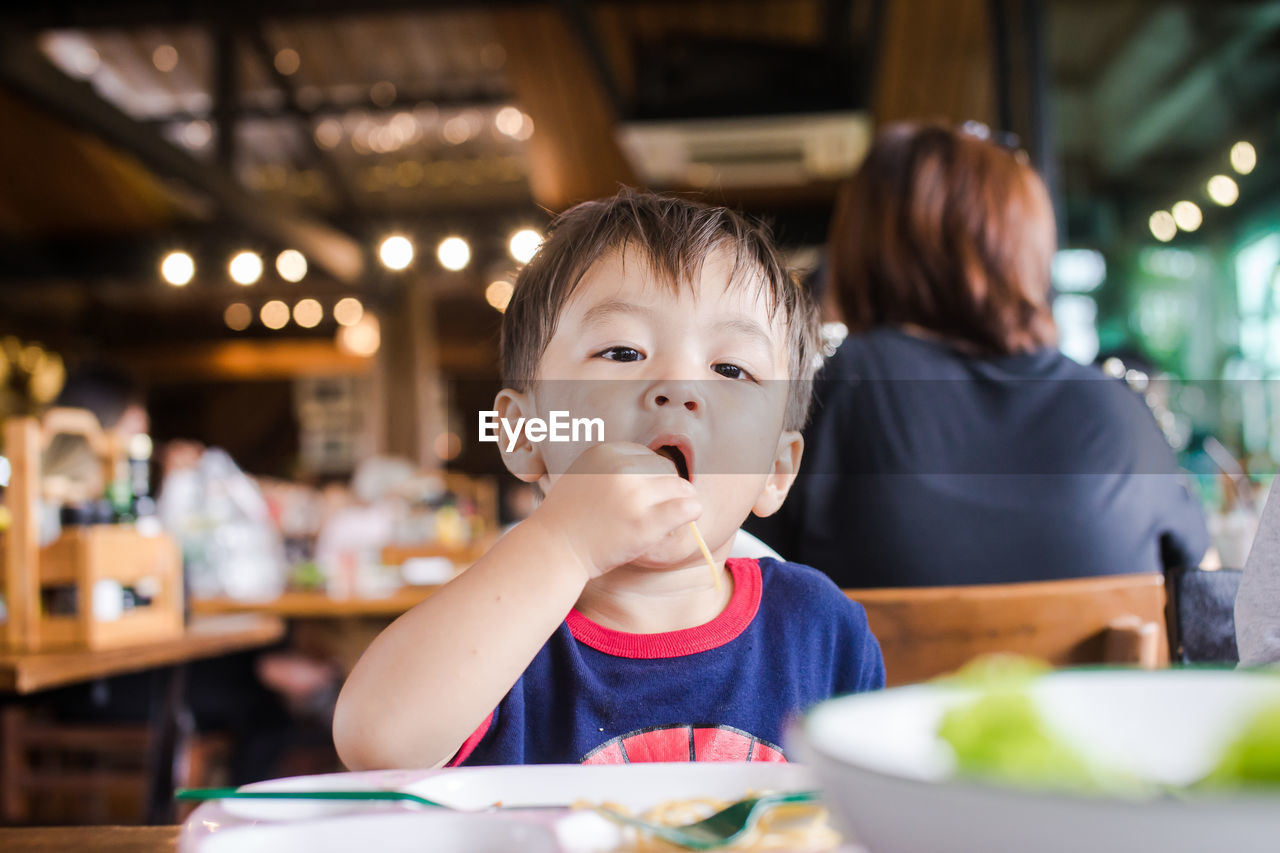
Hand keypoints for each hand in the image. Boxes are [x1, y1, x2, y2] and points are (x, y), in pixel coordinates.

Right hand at [528, 442, 700, 578]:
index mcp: (606, 452)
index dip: (648, 478)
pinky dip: (690, 513)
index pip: (648, 456)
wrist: (554, 549)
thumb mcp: (585, 474)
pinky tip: (678, 523)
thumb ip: (614, 467)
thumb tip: (654, 468)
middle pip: (667, 470)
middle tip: (651, 511)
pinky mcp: (645, 522)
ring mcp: (634, 495)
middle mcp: (621, 468)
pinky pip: (688, 508)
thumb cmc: (570, 517)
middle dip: (664, 490)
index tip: (638, 497)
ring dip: (679, 502)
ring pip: (681, 487)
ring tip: (662, 520)